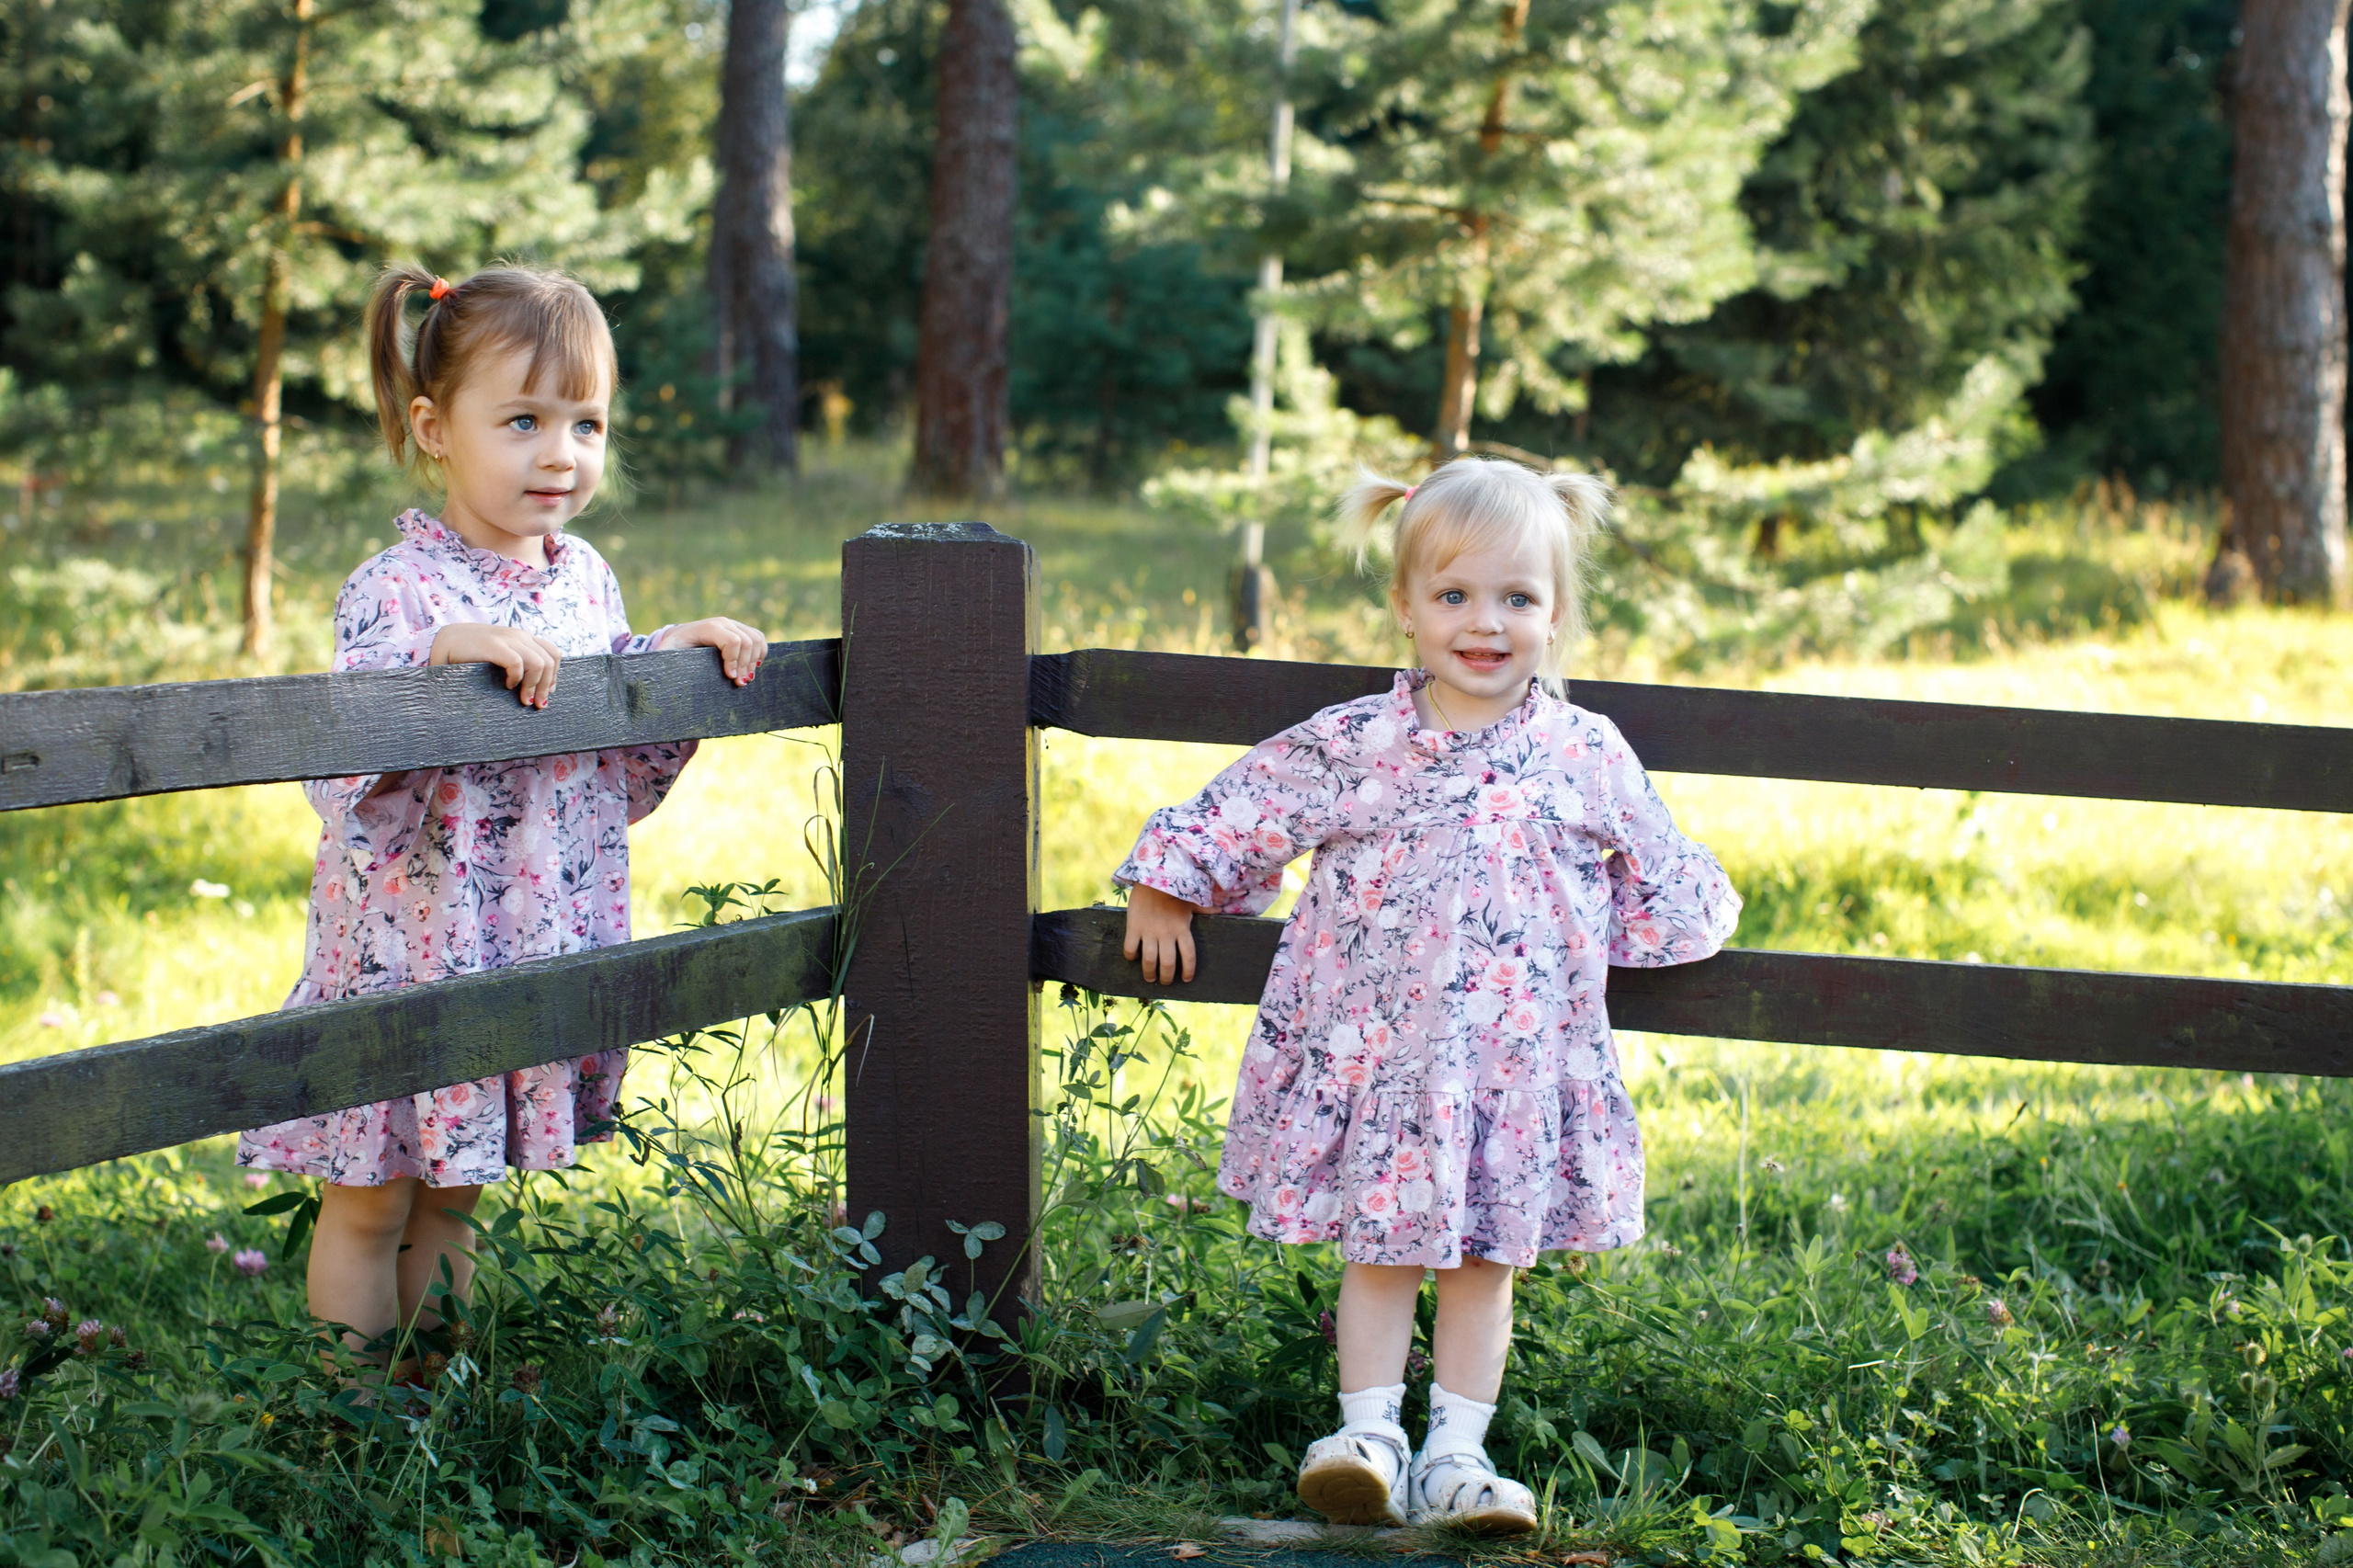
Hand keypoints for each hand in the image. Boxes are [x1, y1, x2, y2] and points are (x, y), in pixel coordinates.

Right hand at [429, 623, 563, 707]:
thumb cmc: (473, 656)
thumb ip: (518, 664)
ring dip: (535, 686)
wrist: (444, 642)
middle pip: (550, 661)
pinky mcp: (494, 645)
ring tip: (524, 699)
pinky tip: (507, 686)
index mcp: (523, 637)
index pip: (553, 653)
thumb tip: (536, 691)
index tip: (547, 693)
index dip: (554, 675)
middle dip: (546, 686)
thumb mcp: (501, 657)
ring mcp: (507, 639)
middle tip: (537, 704)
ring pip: (539, 663)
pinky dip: (516, 678)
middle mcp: (519, 636)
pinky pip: (517, 663)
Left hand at [661, 617, 767, 685]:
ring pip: (757, 639)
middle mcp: (724, 622)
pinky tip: (751, 668)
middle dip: (745, 665)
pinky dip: (760, 654)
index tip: (730, 678)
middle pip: (747, 641)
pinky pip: (759, 639)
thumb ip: (665, 660)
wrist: (678, 637)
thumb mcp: (666, 654)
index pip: (732, 640)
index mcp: (708, 627)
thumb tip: (657, 674)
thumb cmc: (672, 649)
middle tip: (739, 684)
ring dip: (754, 661)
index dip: (734, 661)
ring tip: (744, 679)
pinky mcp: (741, 630)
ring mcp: (734, 624)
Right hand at [1123, 883, 1204, 984]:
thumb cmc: (1173, 891)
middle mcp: (1166, 933)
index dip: (1188, 970)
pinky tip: (1134, 957)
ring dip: (1149, 973)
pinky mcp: (1134, 927)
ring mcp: (1149, 931)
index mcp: (1182, 928)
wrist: (1152, 876)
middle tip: (1165, 982)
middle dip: (1166, 977)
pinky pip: (1130, 948)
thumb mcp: (1191, 900)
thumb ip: (1205, 910)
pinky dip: (1131, 956)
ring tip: (1150, 978)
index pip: (1189, 956)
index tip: (1186, 979)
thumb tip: (1221, 910)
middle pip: (1168, 964)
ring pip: (1149, 961)